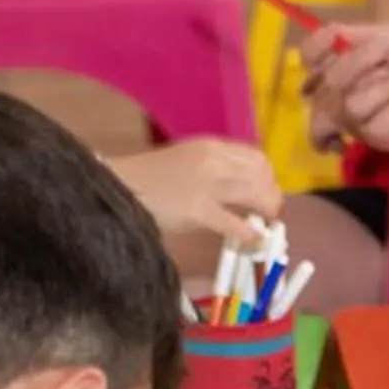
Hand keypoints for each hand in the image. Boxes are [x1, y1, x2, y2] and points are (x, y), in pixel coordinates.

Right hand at [107, 139, 285, 250]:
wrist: (117, 187)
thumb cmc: (148, 178)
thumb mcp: (186, 160)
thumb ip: (214, 167)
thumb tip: (242, 186)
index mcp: (210, 146)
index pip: (256, 156)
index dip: (268, 176)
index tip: (268, 190)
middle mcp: (213, 160)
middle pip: (260, 175)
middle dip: (272, 195)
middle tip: (271, 213)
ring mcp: (206, 184)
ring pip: (254, 194)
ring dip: (266, 212)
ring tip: (266, 225)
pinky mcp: (198, 210)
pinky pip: (234, 224)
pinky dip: (250, 235)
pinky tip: (254, 242)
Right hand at [307, 24, 388, 152]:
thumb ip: (359, 36)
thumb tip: (330, 32)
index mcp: (340, 69)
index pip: (308, 61)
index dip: (314, 49)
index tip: (334, 35)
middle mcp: (341, 98)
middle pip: (325, 87)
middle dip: (355, 63)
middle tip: (388, 47)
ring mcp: (359, 122)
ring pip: (350, 108)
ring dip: (380, 86)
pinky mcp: (381, 139)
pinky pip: (376, 125)